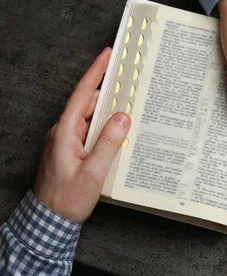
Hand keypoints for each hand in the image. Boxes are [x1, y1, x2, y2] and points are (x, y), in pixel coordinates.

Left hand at [34, 48, 130, 222]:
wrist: (49, 220)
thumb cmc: (68, 199)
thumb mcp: (94, 172)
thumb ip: (109, 143)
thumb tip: (122, 117)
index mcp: (66, 132)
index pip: (83, 95)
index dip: (96, 72)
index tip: (107, 55)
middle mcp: (63, 132)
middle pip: (87, 103)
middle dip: (107, 88)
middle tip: (126, 75)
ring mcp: (66, 141)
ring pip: (89, 117)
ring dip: (107, 109)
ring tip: (128, 101)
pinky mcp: (71, 151)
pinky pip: (89, 130)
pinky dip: (104, 126)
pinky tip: (117, 130)